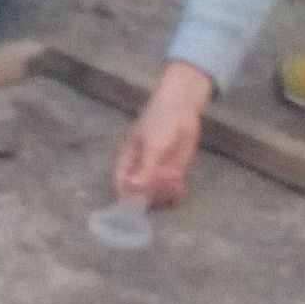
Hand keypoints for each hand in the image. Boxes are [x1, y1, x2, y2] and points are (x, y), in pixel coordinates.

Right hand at [112, 60, 213, 206]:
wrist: (182, 109)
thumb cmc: (159, 121)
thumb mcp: (152, 145)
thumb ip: (145, 168)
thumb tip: (134, 188)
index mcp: (128, 160)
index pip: (122, 183)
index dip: (128, 193)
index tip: (140, 194)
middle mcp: (141, 169)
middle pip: (140, 193)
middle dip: (151, 191)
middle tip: (162, 178)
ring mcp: (158, 172)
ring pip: (157, 193)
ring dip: (165, 191)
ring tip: (174, 178)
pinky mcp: (174, 172)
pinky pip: (171, 190)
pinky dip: (175, 192)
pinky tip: (180, 187)